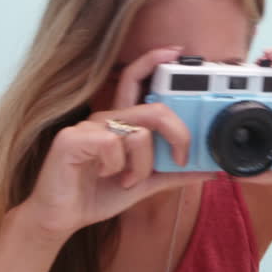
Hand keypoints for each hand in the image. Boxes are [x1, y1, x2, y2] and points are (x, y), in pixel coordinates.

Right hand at [21, 46, 211, 236]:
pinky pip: (113, 146)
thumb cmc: (97, 194)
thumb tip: (209, 170)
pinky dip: (116, 168)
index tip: (177, 52)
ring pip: (138, 134)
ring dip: (141, 166)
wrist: (61, 218)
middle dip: (178, 134)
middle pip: (154, 109)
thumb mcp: (144, 184)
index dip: (154, 60)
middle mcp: (106, 118)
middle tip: (180, 158)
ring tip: (126, 179)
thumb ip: (172, 174)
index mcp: (121, 122)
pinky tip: (103, 175)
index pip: (137, 80)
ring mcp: (88, 126)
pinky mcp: (72, 140)